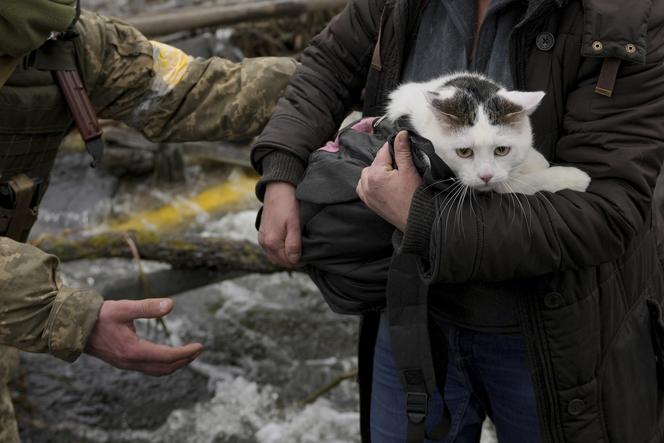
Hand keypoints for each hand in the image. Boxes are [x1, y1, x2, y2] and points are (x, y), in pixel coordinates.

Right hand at [85, 298, 202, 375]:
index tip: (200, 346)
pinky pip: (148, 369)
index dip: (186, 352)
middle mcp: (130, 362)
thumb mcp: (124, 308)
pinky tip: (168, 355)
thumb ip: (148, 307)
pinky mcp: (123, 362)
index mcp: (133, 350)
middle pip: (164, 368)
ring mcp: (126, 364)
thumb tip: (172, 304)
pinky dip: (163, 364)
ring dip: (174, 364)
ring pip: (156, 371)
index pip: (167, 357)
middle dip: (184, 360)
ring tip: (188, 354)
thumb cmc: (99, 315)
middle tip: (198, 350)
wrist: (73, 327)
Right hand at [258, 182, 301, 266]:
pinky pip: (271, 249)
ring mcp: (262, 238)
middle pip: (280, 261)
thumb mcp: (295, 224)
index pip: (288, 261)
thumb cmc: (288, 204)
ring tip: (299, 250)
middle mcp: (264, 243)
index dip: (301, 260)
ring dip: (286, 256)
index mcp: (272, 242)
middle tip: (306, 253)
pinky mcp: (263, 233)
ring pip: (275, 256)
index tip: (310, 254)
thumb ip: (294, 244)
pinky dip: (280, 250)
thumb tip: (295, 260)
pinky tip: (289, 244)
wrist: (278, 188)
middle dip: (293, 260)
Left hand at [356, 131, 422, 230]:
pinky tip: (381, 183)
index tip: (403, 150)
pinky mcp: (368, 202)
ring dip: (377, 171)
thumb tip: (400, 133)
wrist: (415, 221)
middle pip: (375, 162)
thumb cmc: (414, 197)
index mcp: (376, 173)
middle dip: (386, 161)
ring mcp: (366, 193)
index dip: (394, 148)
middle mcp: (366, 183)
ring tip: (392, 175)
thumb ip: (402, 151)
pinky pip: (363, 186)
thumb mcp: (409, 171)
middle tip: (400, 167)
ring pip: (367, 173)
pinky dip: (370, 182)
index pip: (383, 151)